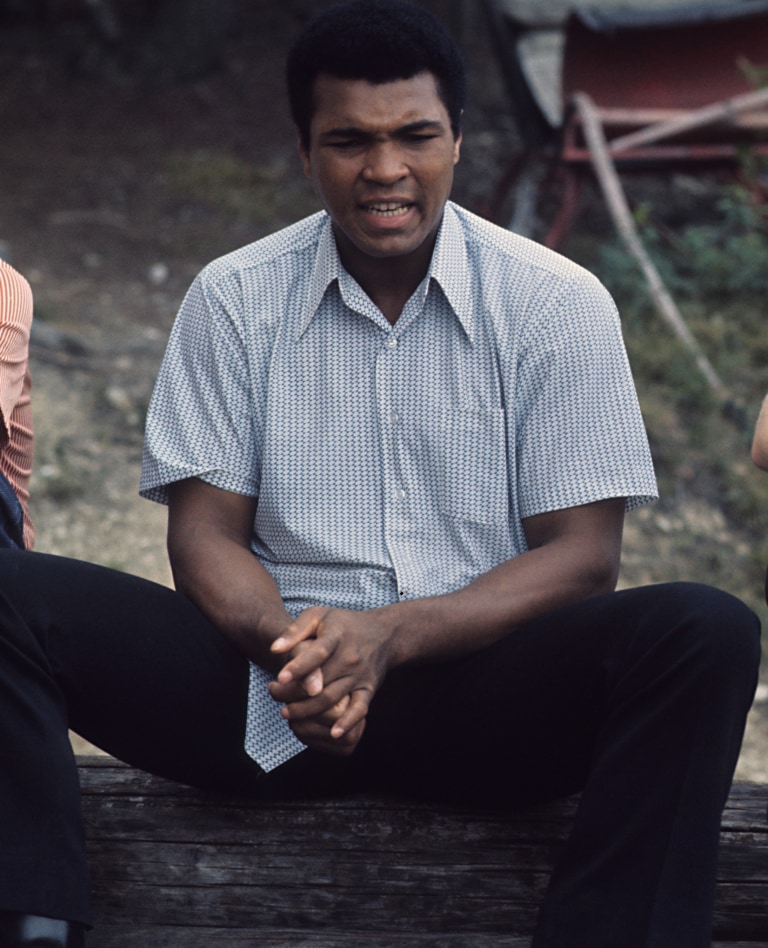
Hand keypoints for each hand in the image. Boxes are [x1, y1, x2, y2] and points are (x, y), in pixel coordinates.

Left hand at [268, 606, 393, 745]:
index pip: (317, 653)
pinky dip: (348, 722)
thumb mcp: (319, 615)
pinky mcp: (369, 689)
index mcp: (337, 636)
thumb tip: (274, 649)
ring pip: (332, 698)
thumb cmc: (344, 624)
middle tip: (273, 696)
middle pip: (320, 682)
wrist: (384, 634)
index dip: (298, 667)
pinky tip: (333, 733)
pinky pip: (359, 709)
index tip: (279, 679)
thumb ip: (295, 630)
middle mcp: (350, 657)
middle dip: (293, 693)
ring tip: (286, 713)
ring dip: (308, 710)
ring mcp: (360, 675)